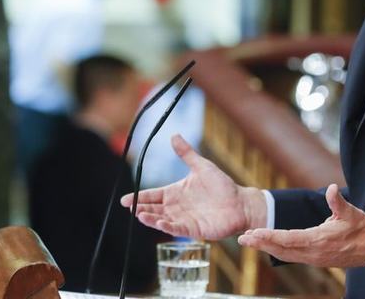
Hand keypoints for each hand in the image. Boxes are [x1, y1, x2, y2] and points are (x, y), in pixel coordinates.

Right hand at [120, 134, 263, 239]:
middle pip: (154, 209)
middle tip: (130, 207)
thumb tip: (174, 135)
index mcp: (176, 192)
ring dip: (151, 218)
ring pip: (162, 219)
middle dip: (141, 209)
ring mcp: (184, 219)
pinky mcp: (193, 229)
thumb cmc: (222, 185)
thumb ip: (186, 153)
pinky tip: (159, 222)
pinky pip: (177, 229)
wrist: (240, 202)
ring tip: (140, 215)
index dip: (139, 197)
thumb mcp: (201, 166)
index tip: (124, 200)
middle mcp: (177, 207)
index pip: (153, 195)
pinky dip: (167, 226)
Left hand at [237, 184, 364, 267]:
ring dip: (266, 247)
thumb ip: (338, 202)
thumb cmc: (361, 228)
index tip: (255, 232)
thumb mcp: (352, 213)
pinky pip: (290, 256)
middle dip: (261, 244)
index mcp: (319, 240)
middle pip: (281, 249)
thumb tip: (331, 189)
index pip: (289, 239)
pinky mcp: (314, 259)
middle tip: (243, 238)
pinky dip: (276, 250)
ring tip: (249, 241)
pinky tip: (266, 245)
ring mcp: (313, 258)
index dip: (271, 236)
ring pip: (284, 254)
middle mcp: (313, 252)